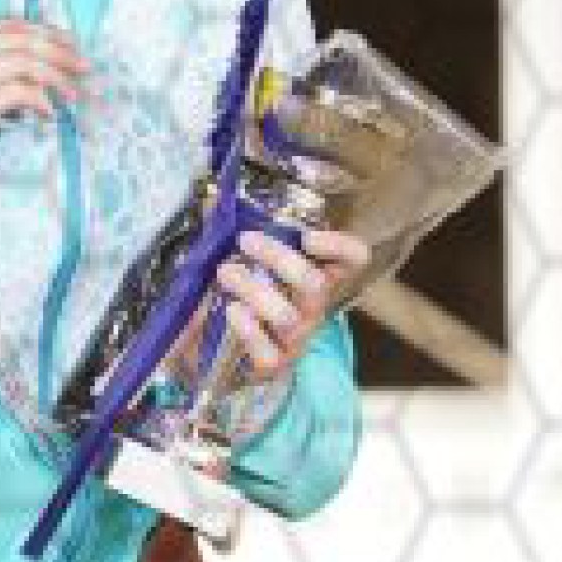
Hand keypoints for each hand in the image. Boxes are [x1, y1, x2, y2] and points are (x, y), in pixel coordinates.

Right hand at [0, 20, 90, 231]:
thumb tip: (10, 94)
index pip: (2, 25)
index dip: (41, 33)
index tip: (67, 48)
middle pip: (19, 35)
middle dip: (59, 49)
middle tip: (84, 68)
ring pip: (25, 58)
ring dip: (58, 75)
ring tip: (75, 95)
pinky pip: (20, 90)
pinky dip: (42, 99)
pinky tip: (49, 114)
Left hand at [165, 223, 370, 389]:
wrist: (208, 349)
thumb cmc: (231, 294)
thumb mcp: (235, 258)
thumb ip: (230, 229)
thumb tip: (214, 196)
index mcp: (312, 276)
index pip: (352, 260)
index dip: (340, 246)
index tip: (307, 236)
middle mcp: (311, 308)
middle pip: (315, 285)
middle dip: (280, 259)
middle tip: (246, 241)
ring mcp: (294, 339)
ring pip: (289, 317)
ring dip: (255, 290)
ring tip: (225, 273)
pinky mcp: (272, 365)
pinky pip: (269, 353)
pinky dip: (249, 329)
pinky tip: (231, 311)